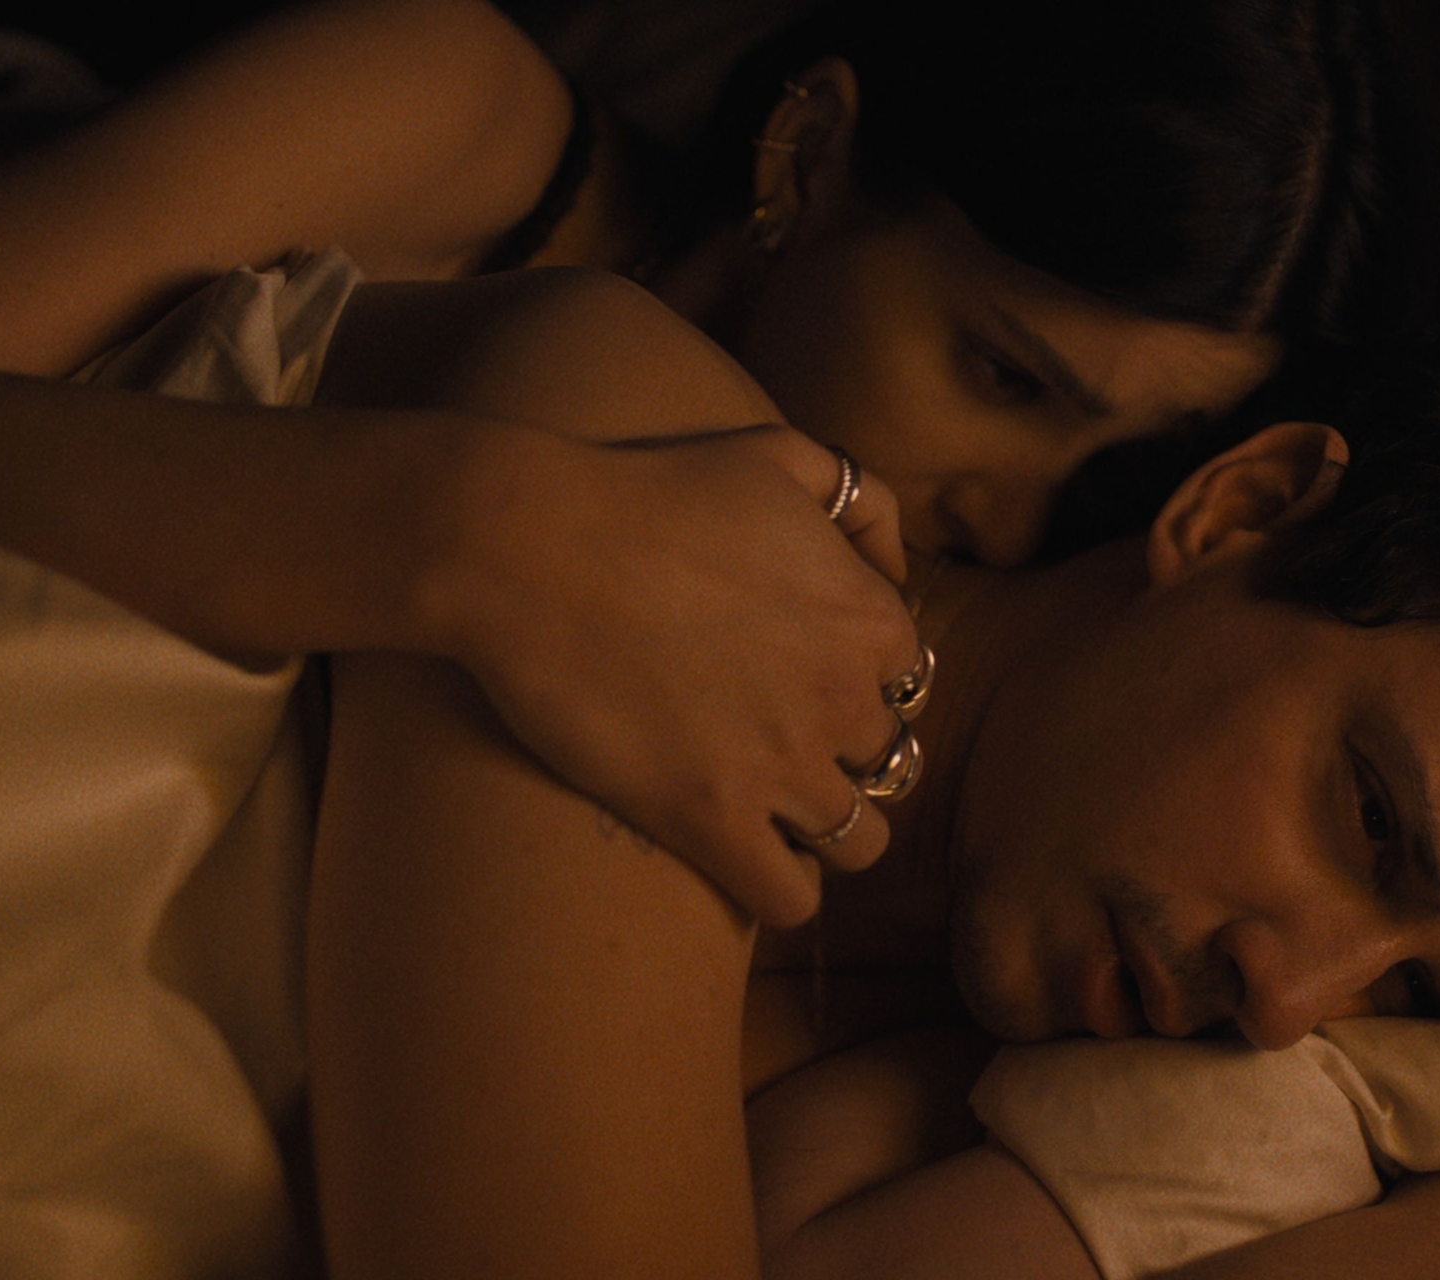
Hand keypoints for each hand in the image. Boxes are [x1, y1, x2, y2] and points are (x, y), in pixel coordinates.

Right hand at [420, 418, 919, 926]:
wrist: (530, 546)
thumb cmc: (647, 491)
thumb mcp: (779, 454)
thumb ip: (863, 501)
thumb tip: (898, 566)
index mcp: (869, 617)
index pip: (909, 681)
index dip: (861, 681)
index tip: (807, 678)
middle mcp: (843, 700)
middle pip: (890, 762)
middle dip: (844, 755)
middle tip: (779, 739)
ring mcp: (782, 769)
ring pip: (860, 843)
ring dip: (826, 829)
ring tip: (772, 808)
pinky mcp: (711, 822)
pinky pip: (793, 899)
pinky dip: (783, 889)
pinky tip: (747, 856)